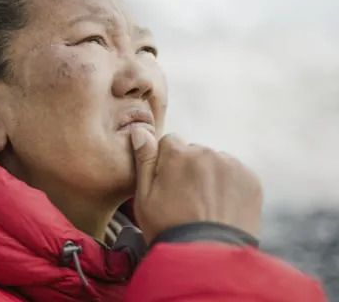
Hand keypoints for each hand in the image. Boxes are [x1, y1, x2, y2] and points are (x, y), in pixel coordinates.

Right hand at [131, 128, 262, 244]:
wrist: (207, 259)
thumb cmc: (168, 228)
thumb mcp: (144, 196)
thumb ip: (144, 160)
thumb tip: (140, 131)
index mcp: (177, 153)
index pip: (170, 143)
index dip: (166, 163)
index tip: (168, 185)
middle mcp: (206, 152)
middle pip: (194, 152)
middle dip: (190, 168)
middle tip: (187, 200)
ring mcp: (231, 165)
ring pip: (215, 163)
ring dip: (210, 176)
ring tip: (206, 207)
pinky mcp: (250, 179)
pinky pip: (235, 175)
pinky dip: (229, 186)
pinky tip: (221, 208)